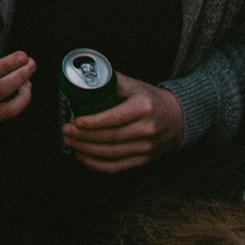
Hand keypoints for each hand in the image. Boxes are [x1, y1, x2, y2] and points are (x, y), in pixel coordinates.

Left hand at [65, 74, 183, 171]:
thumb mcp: (136, 85)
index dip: (94, 122)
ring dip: (87, 151)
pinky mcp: (145, 160)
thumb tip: (86, 78)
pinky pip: (118, 166)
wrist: (179, 118)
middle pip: (110, 138)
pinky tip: (83, 158)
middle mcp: (147, 129)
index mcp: (143, 108)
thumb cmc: (151, 99)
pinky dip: (98, 165)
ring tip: (69, 144)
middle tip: (65, 132)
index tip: (76, 121)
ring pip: (112, 153)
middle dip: (84, 137)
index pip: (115, 118)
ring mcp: (147, 147)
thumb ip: (113, 81)